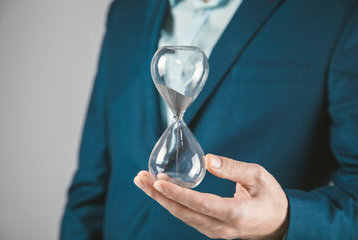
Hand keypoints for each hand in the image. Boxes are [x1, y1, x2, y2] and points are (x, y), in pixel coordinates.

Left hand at [134, 154, 288, 239]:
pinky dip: (172, 202)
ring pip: (182, 216)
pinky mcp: (211, 228)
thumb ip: (233, 168)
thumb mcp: (259, 177)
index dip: (178, 193)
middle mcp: (222, 227)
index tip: (158, 181)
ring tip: (144, 181)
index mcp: (236, 214)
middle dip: (159, 195)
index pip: (201, 204)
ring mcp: (215, 231)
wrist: (280, 224)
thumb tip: (209, 159)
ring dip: (161, 198)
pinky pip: (187, 216)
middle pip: (183, 212)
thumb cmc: (271, 198)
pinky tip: (161, 189)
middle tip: (140, 178)